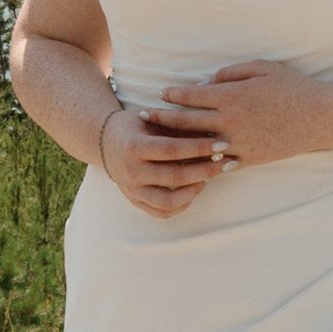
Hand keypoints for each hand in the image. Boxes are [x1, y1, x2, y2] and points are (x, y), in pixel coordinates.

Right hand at [99, 102, 226, 218]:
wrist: (106, 141)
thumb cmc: (136, 125)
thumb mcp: (153, 118)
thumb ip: (178, 126)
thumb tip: (213, 130)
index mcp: (134, 146)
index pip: (173, 149)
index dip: (200, 148)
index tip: (222, 144)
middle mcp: (132, 171)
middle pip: (175, 176)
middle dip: (206, 169)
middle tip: (227, 162)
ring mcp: (132, 190)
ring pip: (168, 201)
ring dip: (194, 190)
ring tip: (207, 178)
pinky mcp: (135, 201)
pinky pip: (161, 212)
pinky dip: (181, 206)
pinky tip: (194, 191)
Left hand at [156, 61, 331, 167]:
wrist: (320, 118)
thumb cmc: (293, 87)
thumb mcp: (262, 68)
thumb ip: (230, 73)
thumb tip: (206, 82)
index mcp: (232, 96)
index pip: (191, 96)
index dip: (172, 95)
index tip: (159, 94)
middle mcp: (230, 121)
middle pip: (187, 122)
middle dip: (162, 119)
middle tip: (143, 118)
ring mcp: (239, 143)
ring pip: (199, 146)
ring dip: (177, 144)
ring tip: (159, 144)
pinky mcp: (249, 159)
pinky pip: (219, 163)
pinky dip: (202, 163)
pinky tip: (189, 163)